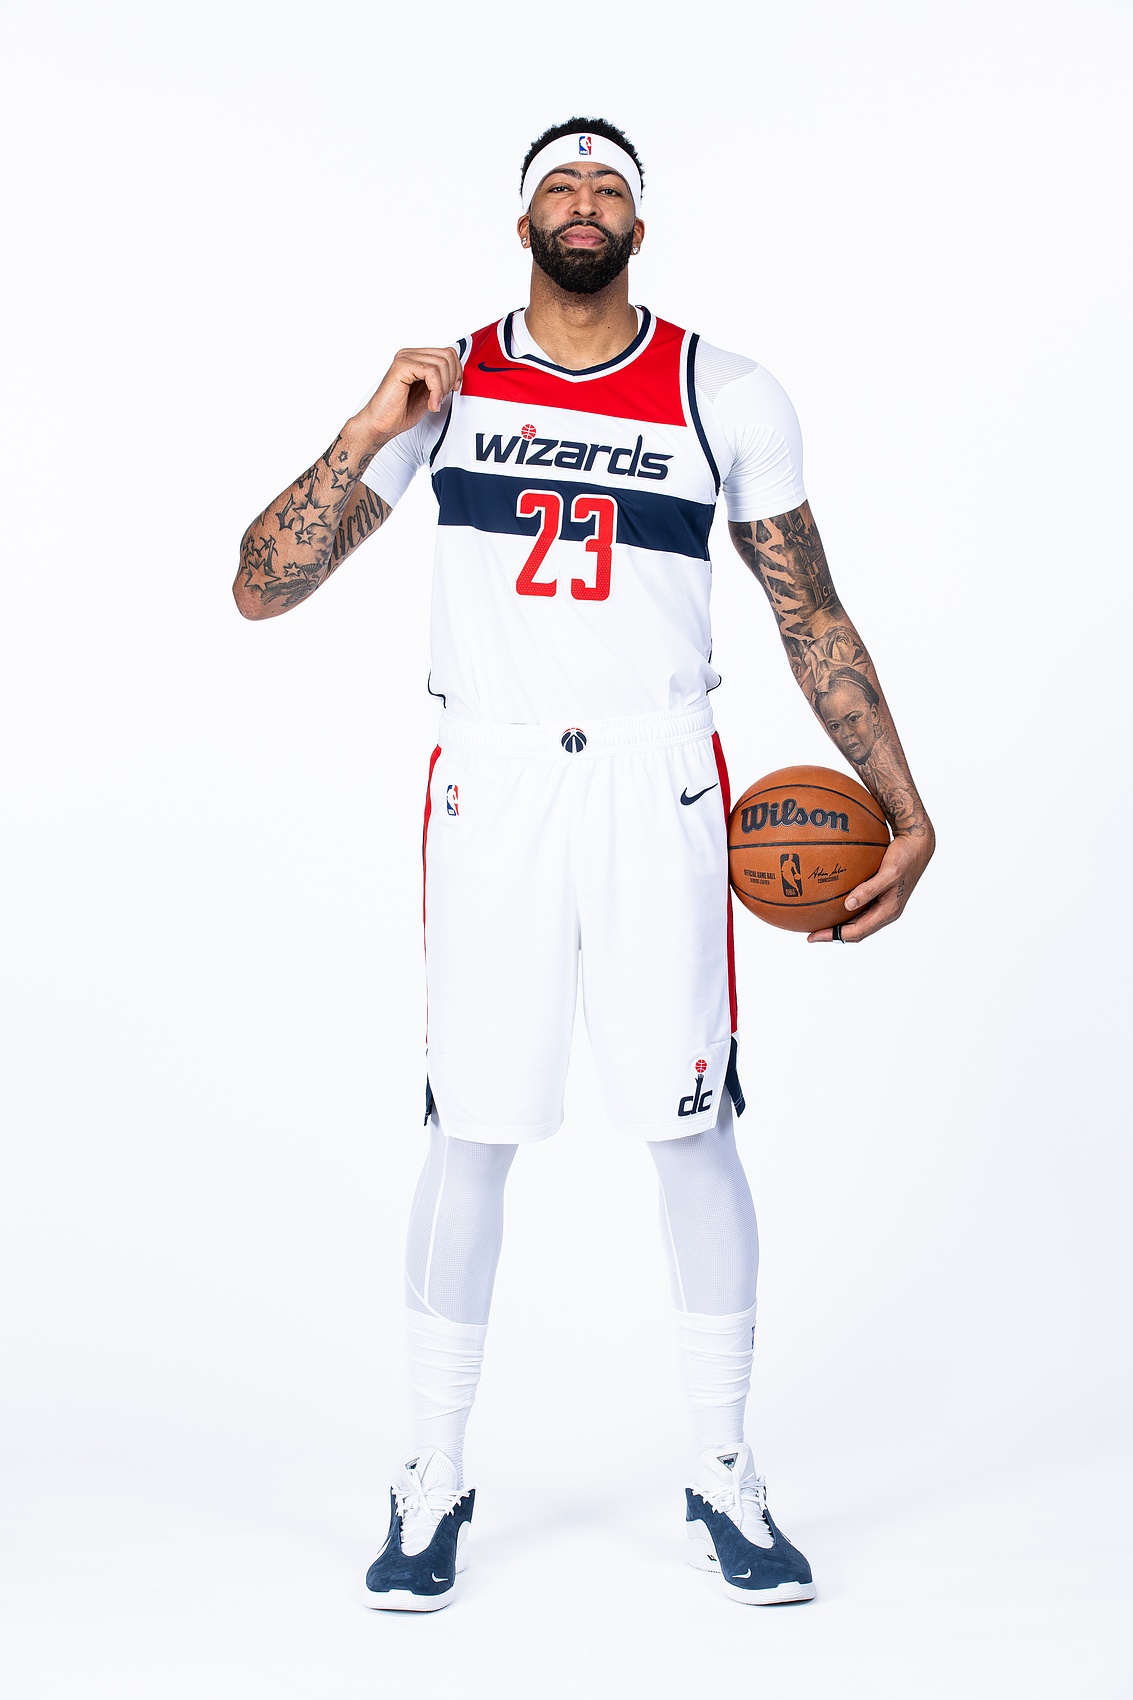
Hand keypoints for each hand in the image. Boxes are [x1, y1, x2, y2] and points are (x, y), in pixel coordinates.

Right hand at [351, 346, 463, 448]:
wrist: (381, 425)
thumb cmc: (400, 412)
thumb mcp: (429, 394)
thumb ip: (441, 381)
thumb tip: (458, 374)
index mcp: (416, 358)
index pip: (447, 352)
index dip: (457, 371)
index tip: (453, 389)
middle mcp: (410, 354)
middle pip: (447, 355)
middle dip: (452, 379)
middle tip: (443, 397)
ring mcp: (405, 358)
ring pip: (441, 364)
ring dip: (443, 387)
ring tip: (434, 402)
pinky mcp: (401, 366)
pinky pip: (431, 372)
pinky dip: (436, 391)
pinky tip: (431, 404)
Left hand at [807, 827, 934, 942]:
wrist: (918, 846)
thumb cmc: (904, 858)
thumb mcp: (888, 873)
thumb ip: (869, 890)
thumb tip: (848, 905)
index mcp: (888, 911)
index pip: (857, 932)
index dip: (834, 936)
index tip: (813, 936)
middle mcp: (886, 912)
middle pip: (857, 931)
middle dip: (834, 934)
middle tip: (811, 934)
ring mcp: (884, 905)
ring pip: (858, 922)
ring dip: (840, 925)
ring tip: (820, 923)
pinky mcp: (881, 896)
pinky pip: (861, 908)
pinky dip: (846, 911)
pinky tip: (833, 903)